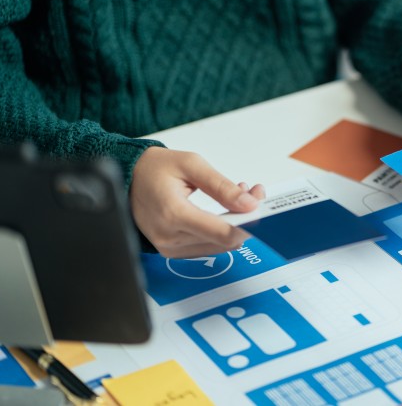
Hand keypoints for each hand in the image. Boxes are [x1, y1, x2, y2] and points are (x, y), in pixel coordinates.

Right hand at [130, 147, 264, 257]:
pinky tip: (224, 210)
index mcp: (173, 214)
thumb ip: (222, 186)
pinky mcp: (171, 250)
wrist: (126, 178)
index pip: (222, 233)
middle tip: (252, 193)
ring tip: (236, 196)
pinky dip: (220, 230)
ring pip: (218, 246)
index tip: (261, 208)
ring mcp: (169, 247)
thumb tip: (248, 204)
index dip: (248, 224)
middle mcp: (170, 236)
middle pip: (224, 240)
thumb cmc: (153, 169)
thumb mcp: (192, 165)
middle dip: (245, 218)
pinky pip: (206, 247)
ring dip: (234, 224)